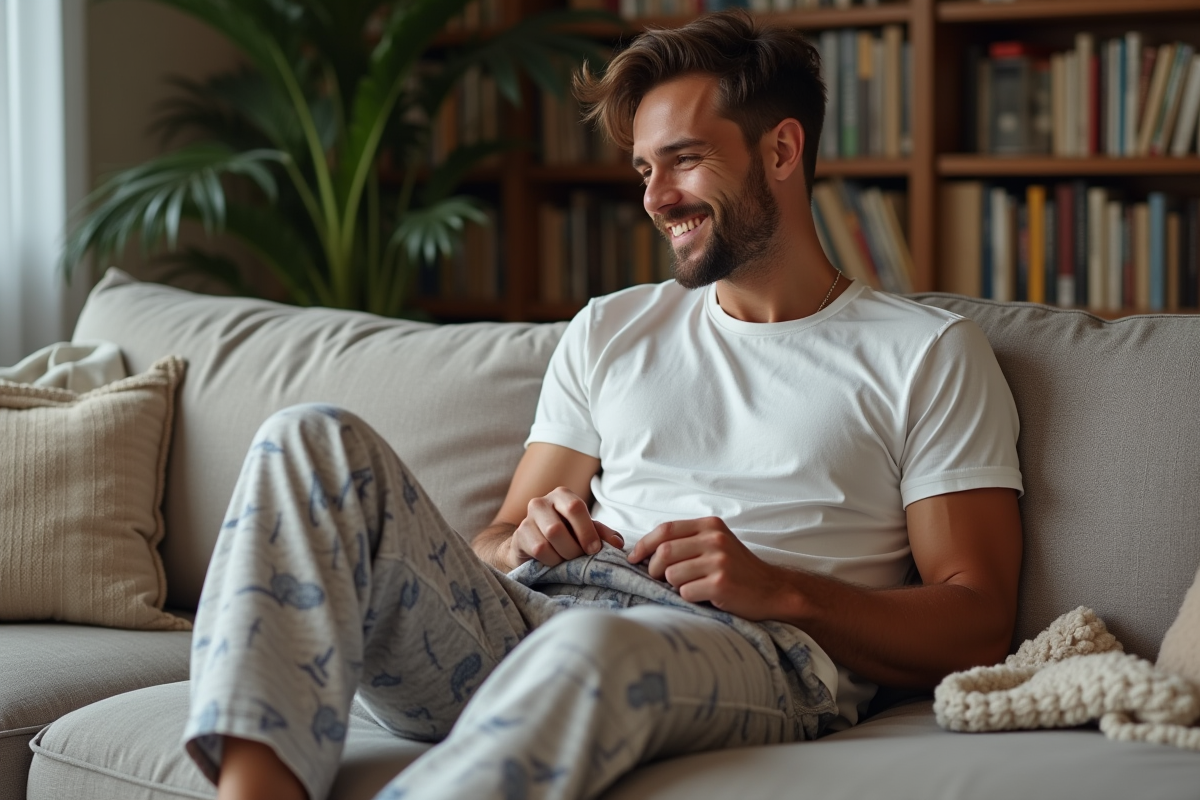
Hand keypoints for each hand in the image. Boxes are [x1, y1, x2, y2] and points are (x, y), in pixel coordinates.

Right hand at [506, 487, 623, 567]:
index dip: (586, 532)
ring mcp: (527, 518)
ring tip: (567, 560)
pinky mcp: (519, 535)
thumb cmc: (566, 536)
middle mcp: (541, 502)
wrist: (534, 546)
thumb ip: (602, 534)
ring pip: (546, 540)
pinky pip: (537, 550)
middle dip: (573, 549)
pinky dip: (550, 560)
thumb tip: (617, 543)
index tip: (594, 549)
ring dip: (562, 556)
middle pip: (557, 528)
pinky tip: (553, 561)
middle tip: (579, 557)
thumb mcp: (585, 531)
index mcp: (562, 496)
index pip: (575, 508)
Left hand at [627, 517, 788, 620]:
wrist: (772, 590)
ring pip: (672, 574)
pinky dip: (689, 598)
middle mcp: (715, 539)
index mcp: (710, 525)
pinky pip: (685, 592)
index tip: (634, 558)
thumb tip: (644, 552)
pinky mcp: (720, 583)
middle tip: (658, 579)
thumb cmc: (737, 569)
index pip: (665, 529)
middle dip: (654, 569)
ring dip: (674, 585)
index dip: (644, 544)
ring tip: (691, 587)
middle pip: (664, 552)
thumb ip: (687, 541)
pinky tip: (704, 596)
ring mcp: (719, 561)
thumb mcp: (716, 544)